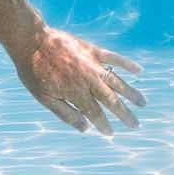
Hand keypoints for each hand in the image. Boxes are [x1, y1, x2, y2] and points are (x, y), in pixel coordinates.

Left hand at [14, 27, 144, 135]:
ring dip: (132, 94)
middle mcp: (90, 81)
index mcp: (77, 94)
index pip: (96, 114)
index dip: (104, 125)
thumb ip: (66, 114)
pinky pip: (115, 58)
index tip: (110, 133)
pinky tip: (139, 70)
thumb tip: (85, 128)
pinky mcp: (93, 50)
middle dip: (125, 114)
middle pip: (112, 101)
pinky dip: (128, 64)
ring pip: (119, 82)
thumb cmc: (33, 71)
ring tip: (143, 103)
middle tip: (135, 124)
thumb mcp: (44, 97)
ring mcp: (94, 65)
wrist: (31, 41)